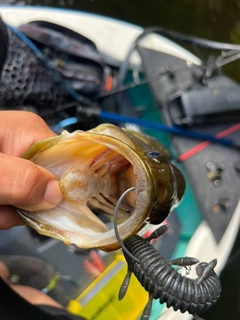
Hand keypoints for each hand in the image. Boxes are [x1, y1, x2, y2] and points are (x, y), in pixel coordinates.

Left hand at [0, 111, 62, 228]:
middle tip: (1, 204)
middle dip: (25, 202)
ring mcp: (19, 163)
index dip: (60, 186)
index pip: (67, 160)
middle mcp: (29, 145)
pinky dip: (3, 211)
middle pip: (50, 184)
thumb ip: (19, 179)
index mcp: (30, 132)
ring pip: (33, 199)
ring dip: (10, 210)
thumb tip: (57, 195)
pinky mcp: (9, 178)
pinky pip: (19, 203)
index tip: (43, 204)